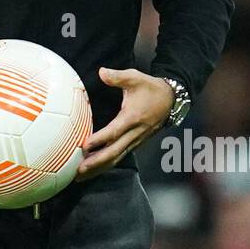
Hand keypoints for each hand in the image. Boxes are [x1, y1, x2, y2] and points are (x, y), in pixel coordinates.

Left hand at [75, 67, 173, 181]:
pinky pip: (119, 157)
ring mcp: (136, 140)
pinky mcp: (135, 143)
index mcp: (133, 117)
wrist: (171, 100)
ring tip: (80, 177)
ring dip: (99, 168)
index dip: (99, 139)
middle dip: (96, 162)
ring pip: (116, 158)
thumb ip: (117, 76)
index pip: (114, 131)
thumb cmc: (150, 88)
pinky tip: (93, 170)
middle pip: (114, 152)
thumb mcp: (135, 77)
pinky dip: (106, 165)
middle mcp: (135, 133)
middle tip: (78, 170)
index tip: (84, 145)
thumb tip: (101, 72)